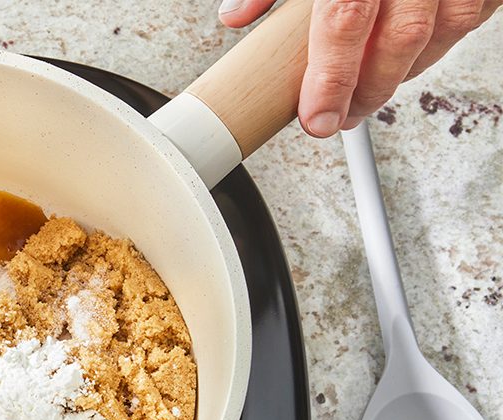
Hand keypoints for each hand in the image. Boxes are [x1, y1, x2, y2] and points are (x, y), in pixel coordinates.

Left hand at [219, 0, 501, 136]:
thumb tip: (235, 16)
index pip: (344, 23)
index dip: (331, 79)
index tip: (316, 119)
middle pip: (400, 38)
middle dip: (369, 90)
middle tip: (341, 117)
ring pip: (445, 29)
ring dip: (406, 71)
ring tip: (371, 94)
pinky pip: (473, 11)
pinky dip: (441, 41)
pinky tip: (412, 56)